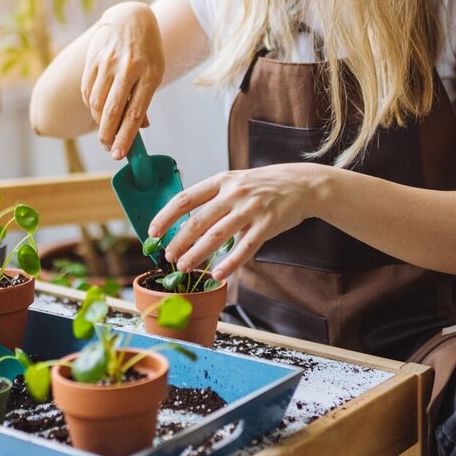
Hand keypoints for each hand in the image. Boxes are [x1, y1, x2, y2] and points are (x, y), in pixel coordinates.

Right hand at [80, 3, 163, 158]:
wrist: (130, 18)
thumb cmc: (146, 51)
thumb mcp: (155, 72)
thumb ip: (144, 99)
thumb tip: (140, 128)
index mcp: (150, 74)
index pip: (135, 112)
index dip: (126, 136)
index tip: (120, 154)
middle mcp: (128, 68)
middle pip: (113, 110)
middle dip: (108, 135)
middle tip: (108, 148)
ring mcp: (108, 63)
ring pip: (97, 102)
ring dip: (99, 122)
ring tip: (104, 130)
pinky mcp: (93, 59)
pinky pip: (88, 90)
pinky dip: (91, 105)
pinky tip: (97, 110)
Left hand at [148, 164, 322, 279]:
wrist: (303, 184)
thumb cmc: (264, 186)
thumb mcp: (235, 182)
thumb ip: (214, 199)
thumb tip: (185, 222)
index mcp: (221, 181)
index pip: (185, 198)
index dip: (166, 216)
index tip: (153, 232)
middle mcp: (233, 193)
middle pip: (198, 220)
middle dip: (179, 240)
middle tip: (168, 256)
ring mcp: (251, 208)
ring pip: (217, 235)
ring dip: (198, 253)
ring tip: (185, 266)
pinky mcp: (267, 224)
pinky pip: (245, 248)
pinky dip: (230, 263)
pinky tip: (218, 274)